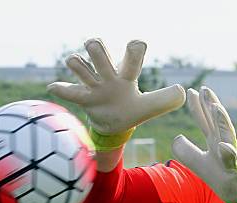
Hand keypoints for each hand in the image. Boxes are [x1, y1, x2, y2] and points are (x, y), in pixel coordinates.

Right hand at [48, 38, 184, 150]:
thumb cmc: (132, 109)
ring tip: (76, 63)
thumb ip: (164, 100)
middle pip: (100, 53)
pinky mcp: (82, 98)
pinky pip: (69, 91)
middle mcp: (108, 75)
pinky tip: (54, 87)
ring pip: (81, 66)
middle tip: (94, 47)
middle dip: (97, 48)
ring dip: (77, 64)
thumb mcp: (149, 107)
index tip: (137, 44)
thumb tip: (181, 93)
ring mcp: (93, 86)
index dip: (134, 49)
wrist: (114, 124)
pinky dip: (61, 89)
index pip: (131, 56)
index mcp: (126, 74)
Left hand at [172, 87, 236, 202]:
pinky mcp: (234, 169)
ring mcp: (230, 154)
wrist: (235, 194)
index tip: (191, 91)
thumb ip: (186, 150)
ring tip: (215, 107)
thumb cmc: (219, 176)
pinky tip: (222, 145)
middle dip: (211, 104)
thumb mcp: (197, 161)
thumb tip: (176, 138)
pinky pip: (231, 159)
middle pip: (216, 120)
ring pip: (227, 134)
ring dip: (221, 121)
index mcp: (215, 140)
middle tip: (204, 89)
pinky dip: (227, 151)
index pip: (205, 120)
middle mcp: (223, 142)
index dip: (198, 106)